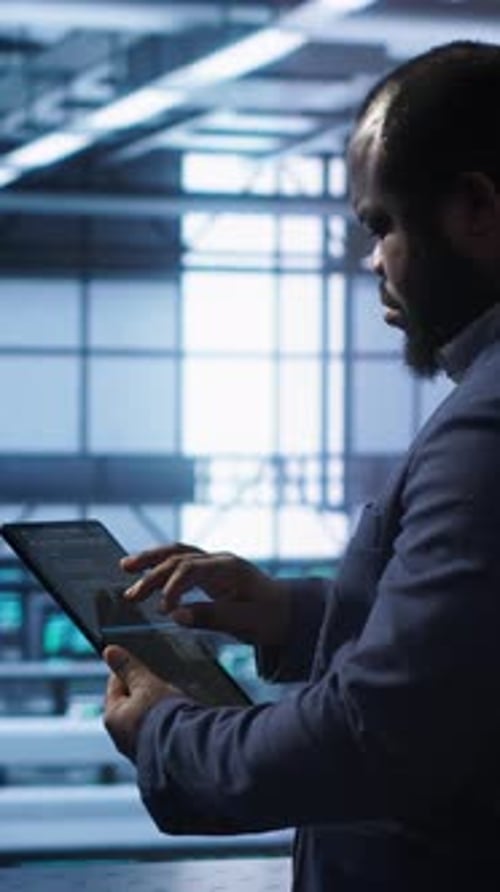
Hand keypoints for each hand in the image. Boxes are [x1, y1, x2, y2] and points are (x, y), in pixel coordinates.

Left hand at [103, 644, 180, 760]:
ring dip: (155, 708)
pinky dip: (164, 723)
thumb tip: (109, 651)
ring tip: (173, 701)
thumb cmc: (162, 716)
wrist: (184, 749)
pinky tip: (177, 718)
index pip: (115, 684)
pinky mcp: (154, 755)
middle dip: (144, 692)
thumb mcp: (146, 684)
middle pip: (130, 702)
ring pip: (144, 717)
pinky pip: (156, 732)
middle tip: (161, 684)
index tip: (143, 665)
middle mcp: (119, 736)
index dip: (129, 670)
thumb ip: (128, 667)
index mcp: (112, 716)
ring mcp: (137, 748)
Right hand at [120, 543, 289, 647]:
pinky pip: (181, 564)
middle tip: (131, 595)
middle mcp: (219, 560)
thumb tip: (176, 616)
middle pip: (179, 557)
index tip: (162, 610)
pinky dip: (162, 567)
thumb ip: (211, 617)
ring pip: (178, 554)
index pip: (191, 569)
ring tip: (125, 567)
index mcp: (229, 567)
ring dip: (152, 560)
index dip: (172, 587)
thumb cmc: (272, 617)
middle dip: (152, 572)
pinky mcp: (211, 574)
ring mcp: (215, 564)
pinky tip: (146, 575)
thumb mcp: (246, 622)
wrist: (291, 613)